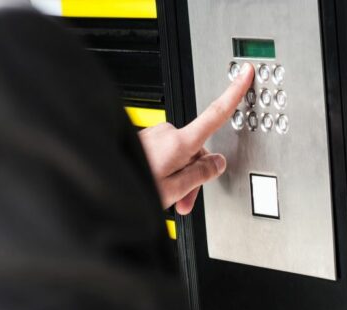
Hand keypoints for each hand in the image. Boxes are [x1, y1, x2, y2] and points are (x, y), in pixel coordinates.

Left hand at [139, 62, 254, 214]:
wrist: (103, 185)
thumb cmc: (134, 184)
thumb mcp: (175, 188)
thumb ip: (201, 174)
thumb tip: (217, 163)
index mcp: (180, 142)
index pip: (216, 114)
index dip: (234, 93)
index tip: (244, 75)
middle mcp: (167, 133)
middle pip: (198, 151)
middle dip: (196, 175)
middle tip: (186, 198)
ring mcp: (155, 136)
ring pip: (181, 157)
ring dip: (180, 177)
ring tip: (169, 198)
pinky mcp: (145, 141)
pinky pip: (166, 156)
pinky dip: (167, 172)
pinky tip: (158, 187)